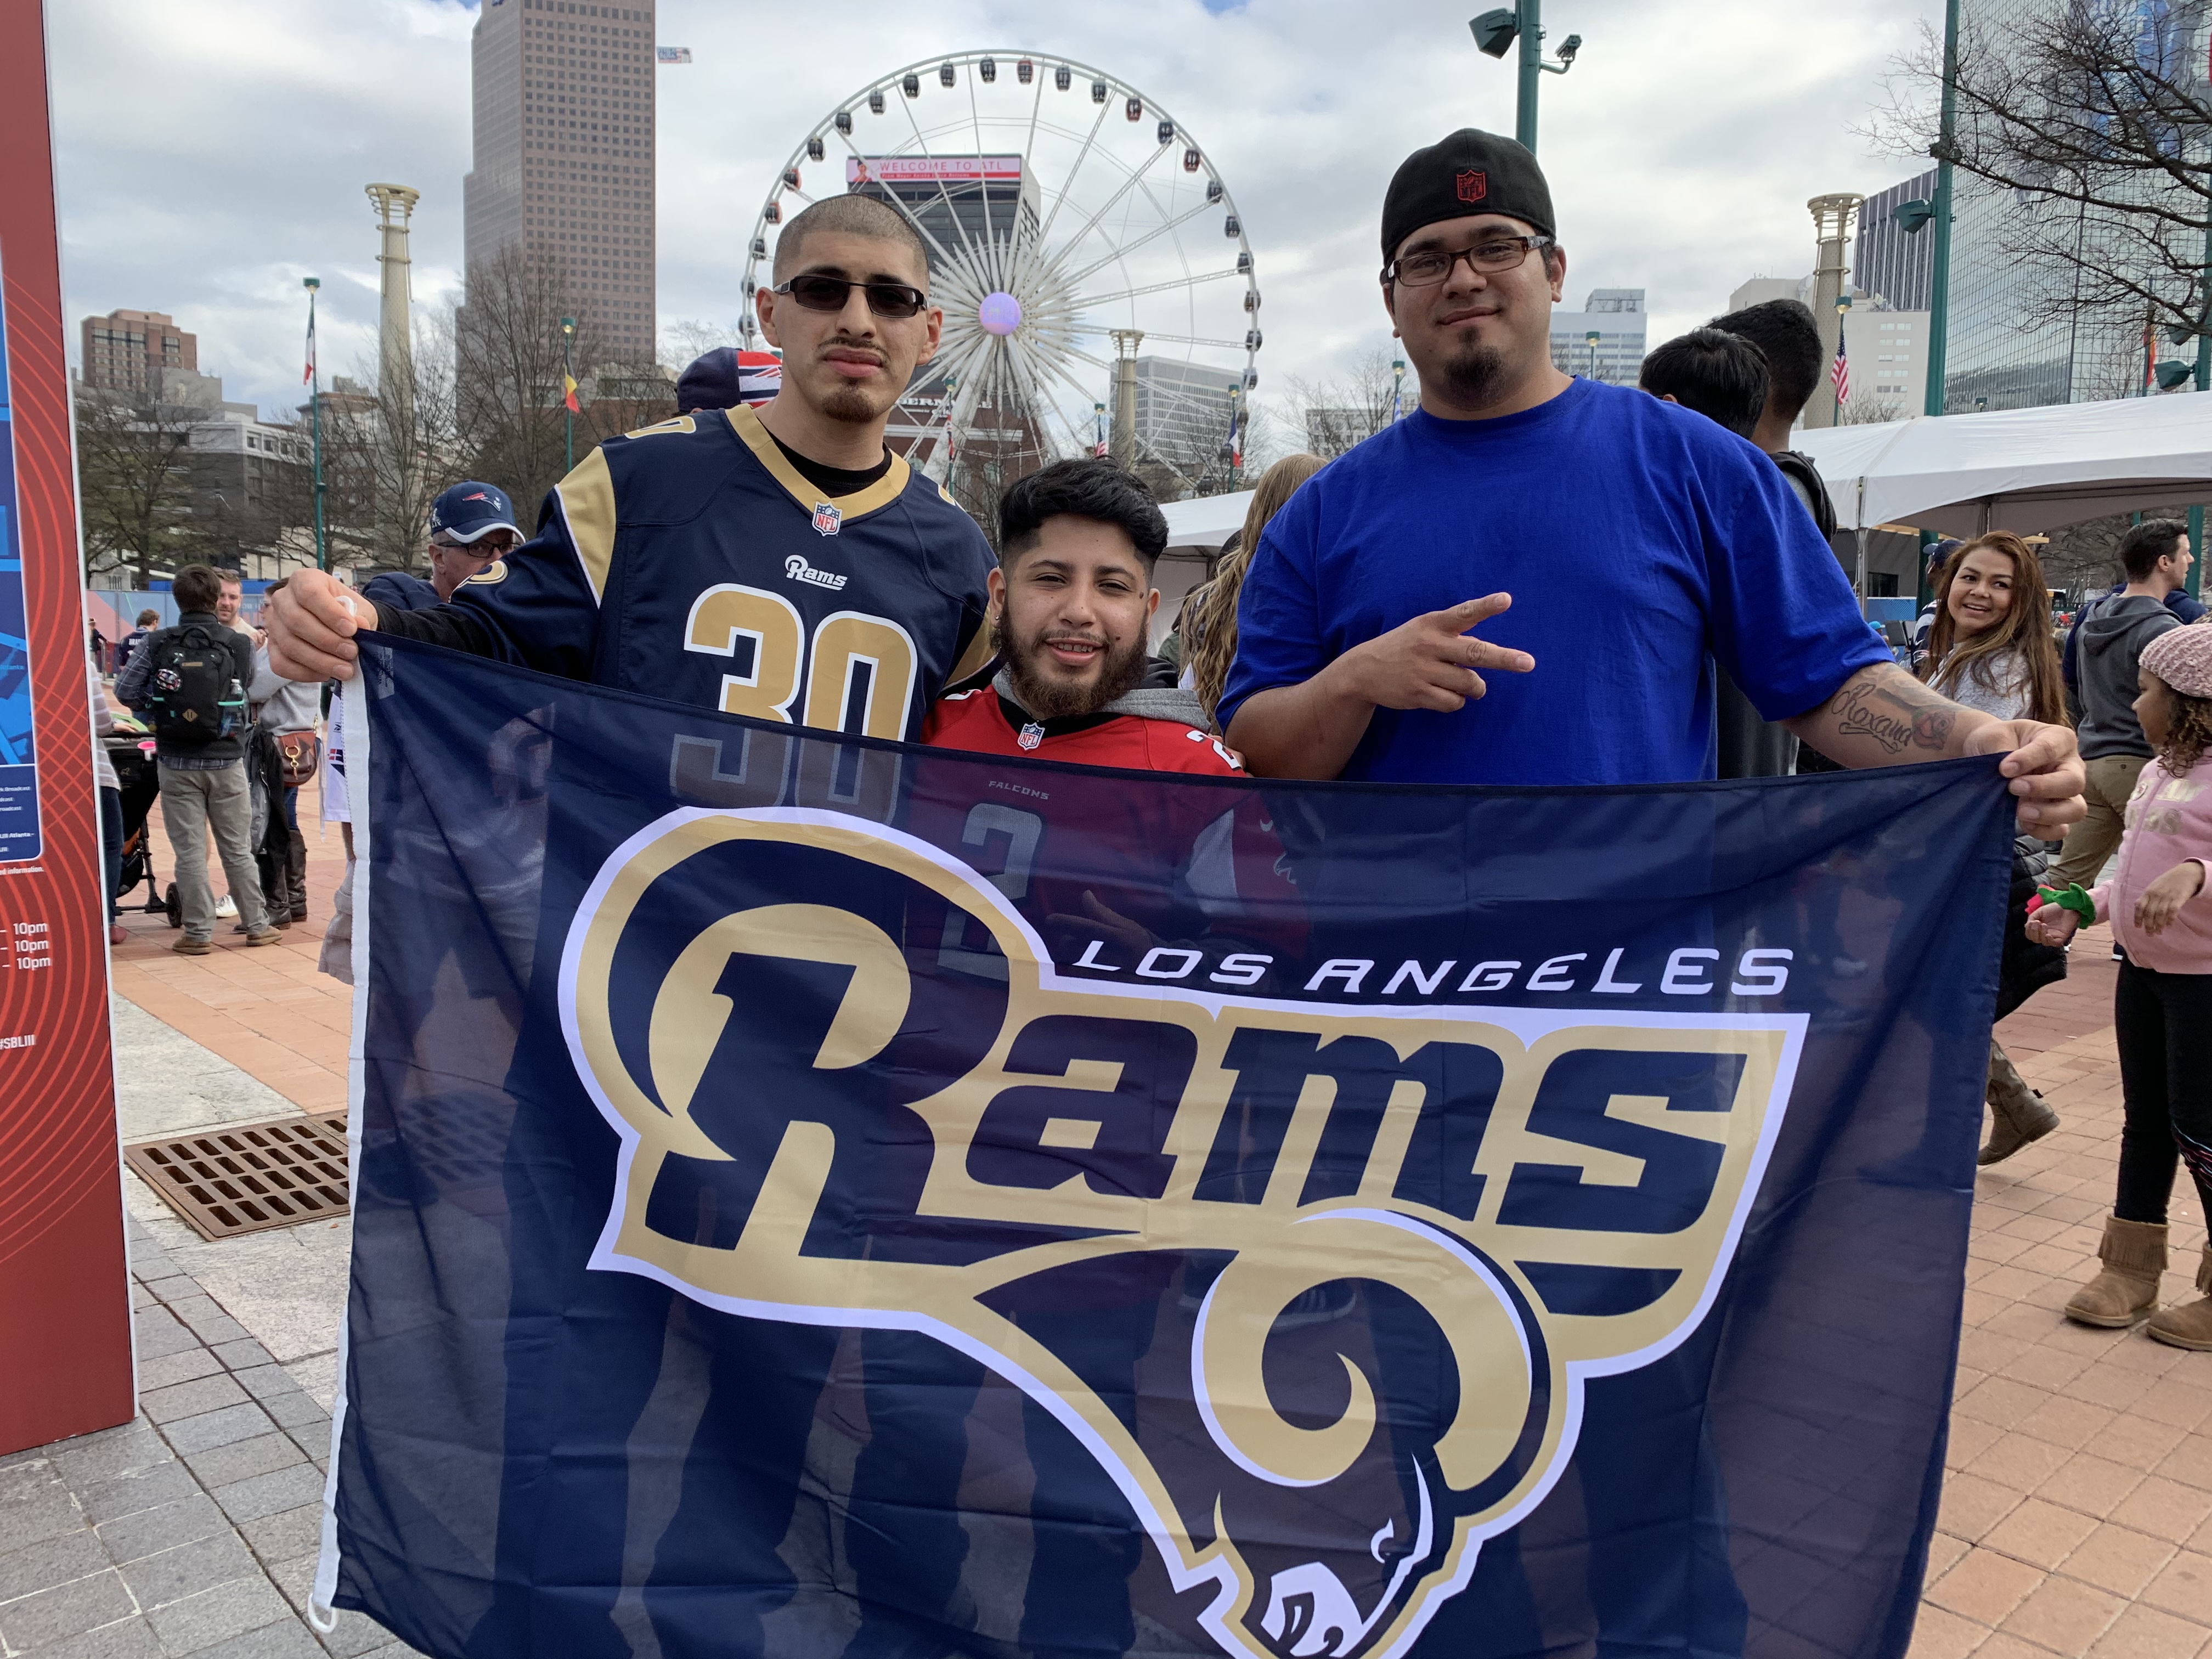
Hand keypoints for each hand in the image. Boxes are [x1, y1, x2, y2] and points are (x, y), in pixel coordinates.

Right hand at [267, 568, 371, 681]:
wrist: (342, 625)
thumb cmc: (348, 612)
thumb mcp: (360, 609)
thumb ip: (359, 616)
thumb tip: (359, 626)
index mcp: (303, 580)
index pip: (309, 593)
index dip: (330, 613)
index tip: (351, 629)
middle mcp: (282, 599)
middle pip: (296, 621)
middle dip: (327, 641)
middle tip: (351, 652)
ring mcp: (273, 624)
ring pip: (289, 645)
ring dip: (320, 661)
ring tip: (345, 669)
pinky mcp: (272, 647)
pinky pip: (280, 664)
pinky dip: (305, 673)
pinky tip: (326, 675)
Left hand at [1041, 891, 1153, 961]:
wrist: (1154, 972)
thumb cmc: (1139, 943)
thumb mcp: (1124, 925)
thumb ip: (1102, 913)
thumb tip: (1085, 895)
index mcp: (1114, 937)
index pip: (1086, 928)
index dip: (1066, 923)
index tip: (1050, 920)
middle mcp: (1106, 955)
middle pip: (1072, 946)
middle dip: (1066, 941)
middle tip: (1070, 938)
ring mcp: (1100, 971)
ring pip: (1071, 960)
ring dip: (1069, 954)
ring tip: (1077, 951)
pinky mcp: (1095, 982)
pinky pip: (1075, 972)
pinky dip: (1073, 966)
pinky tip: (1080, 964)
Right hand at [1328, 594, 1534, 714]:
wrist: (1363, 671)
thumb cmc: (1405, 646)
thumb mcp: (1423, 628)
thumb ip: (1454, 633)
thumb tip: (1489, 654)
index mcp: (1432, 624)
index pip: (1464, 613)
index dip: (1486, 606)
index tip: (1506, 600)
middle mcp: (1429, 645)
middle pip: (1474, 653)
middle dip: (1504, 659)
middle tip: (1528, 663)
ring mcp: (1423, 671)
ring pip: (1469, 683)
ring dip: (1476, 688)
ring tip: (1470, 685)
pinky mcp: (1417, 693)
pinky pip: (1453, 702)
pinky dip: (1457, 701)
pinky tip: (1445, 694)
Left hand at [1963, 718, 2085, 831]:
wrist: (1988, 755)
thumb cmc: (1998, 741)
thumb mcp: (1996, 735)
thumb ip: (2003, 750)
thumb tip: (2009, 771)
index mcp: (2059, 739)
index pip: (2051, 749)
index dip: (2028, 760)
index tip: (2005, 769)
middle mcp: (2070, 766)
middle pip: (2074, 782)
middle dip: (2044, 788)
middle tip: (2014, 788)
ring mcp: (2066, 792)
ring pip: (2075, 809)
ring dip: (2048, 814)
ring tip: (2021, 811)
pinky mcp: (2055, 812)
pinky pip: (2061, 829)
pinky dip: (2044, 830)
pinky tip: (2024, 822)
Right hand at [2025, 904, 2078, 947]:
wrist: (2068, 907)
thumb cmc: (2054, 908)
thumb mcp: (2039, 911)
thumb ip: (2031, 918)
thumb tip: (2027, 926)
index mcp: (2039, 927)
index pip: (2030, 934)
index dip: (2029, 930)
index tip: (2032, 922)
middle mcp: (2045, 933)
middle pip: (2035, 940)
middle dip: (2034, 932)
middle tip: (2037, 923)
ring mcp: (2053, 936)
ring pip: (2043, 942)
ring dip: (2041, 935)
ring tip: (2044, 925)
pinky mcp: (2061, 937)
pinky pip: (2054, 944)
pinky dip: (2049, 940)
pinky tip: (2048, 934)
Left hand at [2135, 860, 2206, 936]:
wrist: (2185, 873)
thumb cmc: (2167, 881)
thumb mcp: (2153, 886)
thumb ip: (2146, 897)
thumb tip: (2137, 907)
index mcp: (2148, 892)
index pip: (2139, 906)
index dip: (2137, 918)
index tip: (2138, 927)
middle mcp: (2156, 894)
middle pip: (2149, 912)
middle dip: (2148, 925)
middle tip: (2150, 934)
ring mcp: (2167, 896)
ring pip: (2160, 913)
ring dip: (2159, 925)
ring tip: (2159, 932)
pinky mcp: (2179, 898)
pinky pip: (2173, 911)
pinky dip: (2170, 919)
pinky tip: (2169, 925)